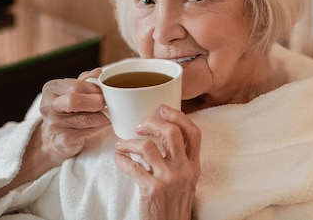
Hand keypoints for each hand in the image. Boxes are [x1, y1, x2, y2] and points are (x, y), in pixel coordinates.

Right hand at [0, 69, 110, 202]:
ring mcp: (52, 126)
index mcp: (51, 89)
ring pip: (82, 118)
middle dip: (94, 101)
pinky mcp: (61, 142)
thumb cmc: (65, 113)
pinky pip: (84, 134)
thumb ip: (84, 81)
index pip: (74, 83)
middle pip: (73, 100)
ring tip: (109, 115)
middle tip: (106, 103)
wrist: (49, 143)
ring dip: (101, 117)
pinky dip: (97, 129)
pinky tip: (104, 126)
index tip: (105, 90)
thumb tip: (100, 71)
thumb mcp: (70, 93)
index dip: (93, 86)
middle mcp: (48, 106)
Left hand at [114, 105, 200, 219]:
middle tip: (140, 125)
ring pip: (148, 147)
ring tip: (122, 144)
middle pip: (171, 133)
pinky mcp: (152, 190)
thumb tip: (164, 132)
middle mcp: (184, 170)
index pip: (194, 133)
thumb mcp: (186, 179)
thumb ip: (180, 158)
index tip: (163, 109)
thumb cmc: (175, 204)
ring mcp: (168, 179)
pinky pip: (133, 166)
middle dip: (153, 123)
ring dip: (129, 142)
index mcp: (194, 165)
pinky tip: (119, 158)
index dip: (178, 116)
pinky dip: (122, 159)